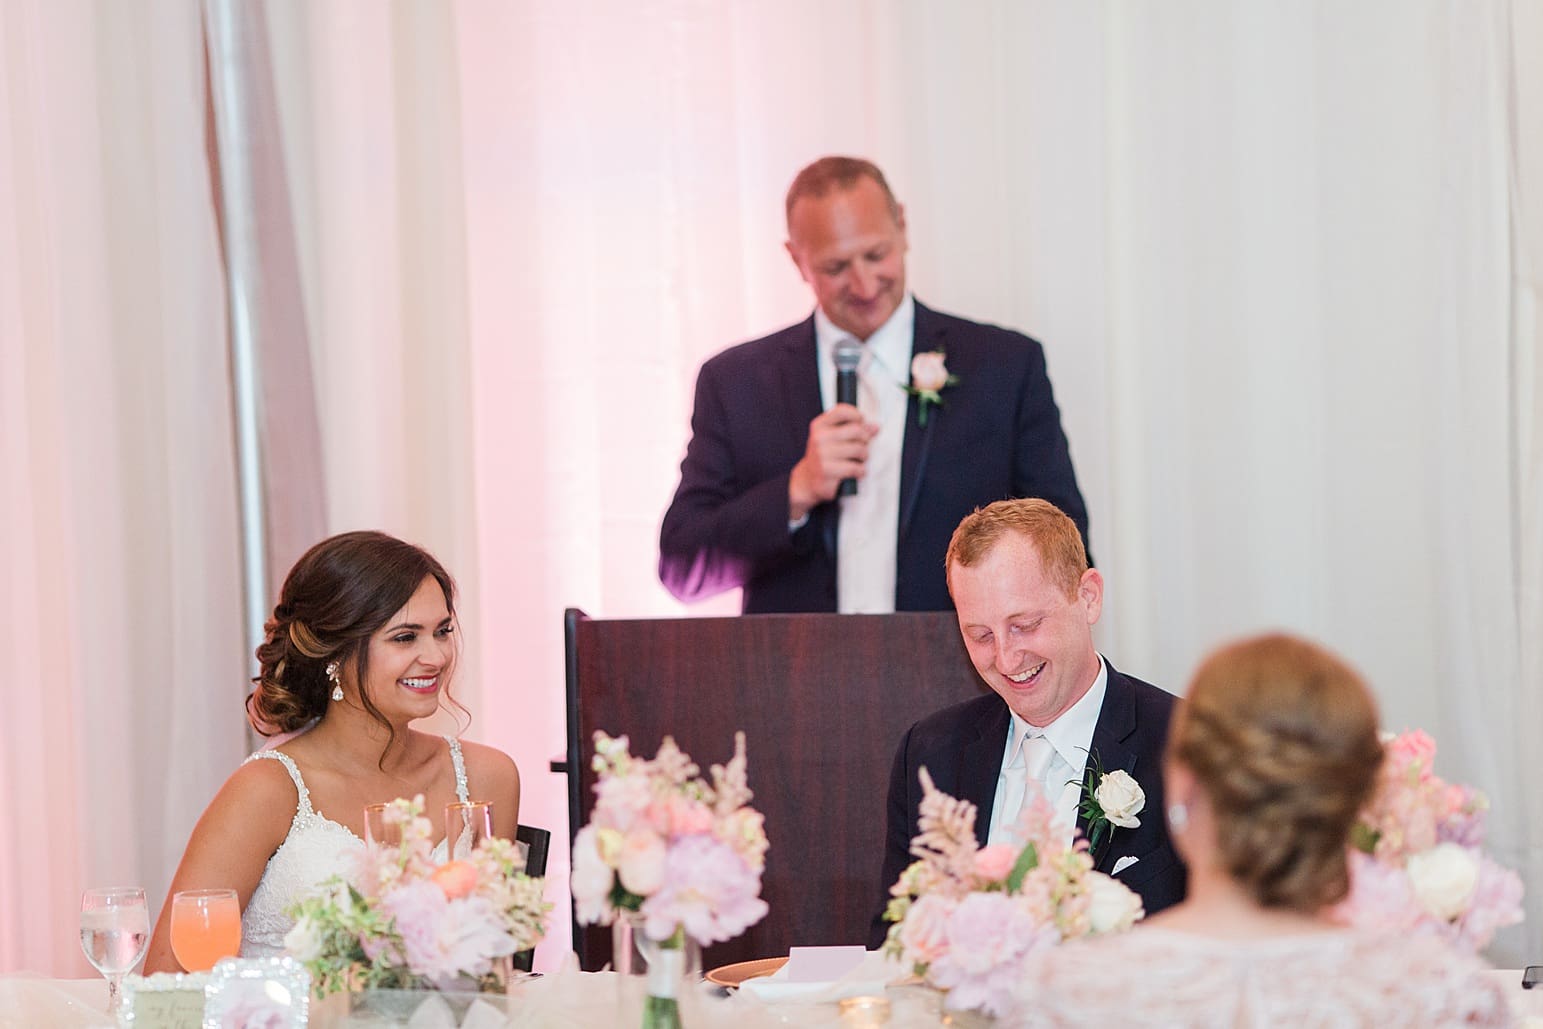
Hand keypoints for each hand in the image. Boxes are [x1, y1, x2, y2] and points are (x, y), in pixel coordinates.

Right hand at [788, 404, 878, 519]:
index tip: (861, 423)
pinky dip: (861, 471)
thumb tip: (874, 427)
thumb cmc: (825, 456)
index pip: (842, 411)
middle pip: (856, 430)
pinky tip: (856, 471)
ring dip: (864, 456)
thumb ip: (853, 429)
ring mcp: (822, 454)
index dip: (857, 416)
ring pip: (859, 449)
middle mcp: (819, 437)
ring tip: (859, 460)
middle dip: (865, 439)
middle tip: (862, 446)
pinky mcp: (827, 470)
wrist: (809, 479)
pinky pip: (855, 467)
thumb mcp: (834, 438)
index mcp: (819, 425)